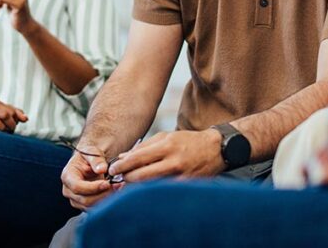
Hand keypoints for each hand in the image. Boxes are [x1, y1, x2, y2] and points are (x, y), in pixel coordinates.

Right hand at [61, 148, 116, 210]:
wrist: (90, 162)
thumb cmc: (89, 156)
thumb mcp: (92, 152)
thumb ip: (96, 160)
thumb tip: (102, 169)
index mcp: (67, 176)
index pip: (77, 187)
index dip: (92, 187)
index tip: (107, 183)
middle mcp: (68, 190)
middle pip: (85, 200)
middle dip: (102, 195)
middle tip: (117, 186)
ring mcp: (76, 200)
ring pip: (91, 207)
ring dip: (106, 200)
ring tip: (118, 188)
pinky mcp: (84, 205)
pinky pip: (95, 209)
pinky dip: (106, 203)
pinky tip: (115, 193)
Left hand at [108, 130, 224, 182]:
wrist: (215, 149)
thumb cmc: (187, 141)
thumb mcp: (165, 136)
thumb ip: (143, 147)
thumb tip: (122, 157)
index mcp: (166, 146)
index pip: (136, 158)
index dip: (121, 166)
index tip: (112, 169)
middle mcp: (173, 161)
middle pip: (140, 175)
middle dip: (126, 178)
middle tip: (118, 178)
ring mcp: (180, 176)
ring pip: (150, 186)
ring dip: (136, 186)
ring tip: (129, 183)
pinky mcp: (185, 186)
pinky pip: (162, 191)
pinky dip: (151, 190)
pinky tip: (146, 188)